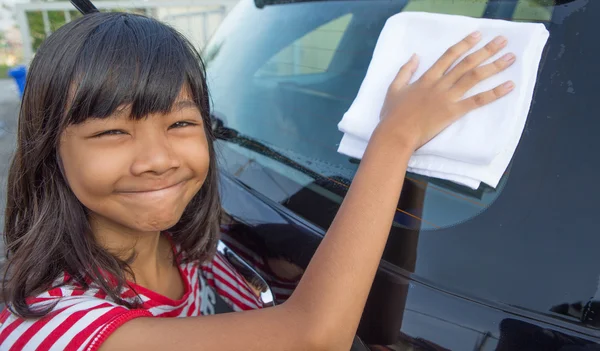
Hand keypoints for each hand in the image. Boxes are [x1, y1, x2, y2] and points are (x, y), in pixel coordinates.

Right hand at [376, 32, 515, 150]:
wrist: (396, 133)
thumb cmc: (392, 115)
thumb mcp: (394, 88)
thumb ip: (405, 71)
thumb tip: (415, 56)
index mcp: (426, 78)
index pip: (449, 56)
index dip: (464, 44)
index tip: (477, 35)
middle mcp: (440, 84)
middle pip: (466, 63)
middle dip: (486, 50)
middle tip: (502, 41)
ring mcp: (448, 98)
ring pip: (474, 77)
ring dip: (494, 66)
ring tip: (510, 58)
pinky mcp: (453, 112)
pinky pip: (477, 101)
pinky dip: (494, 93)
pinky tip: (508, 86)